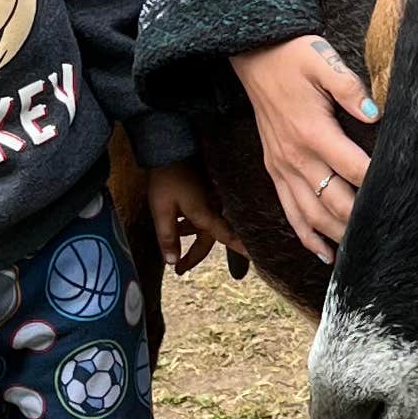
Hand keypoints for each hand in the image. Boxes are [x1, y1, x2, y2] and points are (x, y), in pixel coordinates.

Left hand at [148, 159, 238, 275]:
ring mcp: (211, 199)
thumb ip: (167, 237)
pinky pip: (201, 213)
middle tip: (180, 269)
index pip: (227, 237)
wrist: (170, 148)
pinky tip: (175, 218)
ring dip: (188, 233)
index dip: (241, 249)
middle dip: (193, 254)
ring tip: (171, 233)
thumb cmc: (166, 180)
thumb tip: (172, 263)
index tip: (256, 257)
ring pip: (203, 225)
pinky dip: (189, 221)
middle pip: (209, 238)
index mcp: (206, 213)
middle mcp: (213, 208)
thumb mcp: (161, 210)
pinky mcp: (205, 191)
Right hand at [232, 31, 377, 260]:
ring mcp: (282, 167)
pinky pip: (289, 210)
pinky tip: (323, 252)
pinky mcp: (274, 169)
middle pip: (333, 202)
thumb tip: (376, 114)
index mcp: (312, 132)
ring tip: (361, 254)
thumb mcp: (323, 61)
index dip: (377, 185)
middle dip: (360, 222)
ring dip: (335, 236)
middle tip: (388, 236)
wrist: (254, 56)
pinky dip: (306, 235)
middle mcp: (295, 157)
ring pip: (310, 215)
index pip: (353, 168)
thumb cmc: (294, 57)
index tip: (401, 198)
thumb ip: (350, 88)